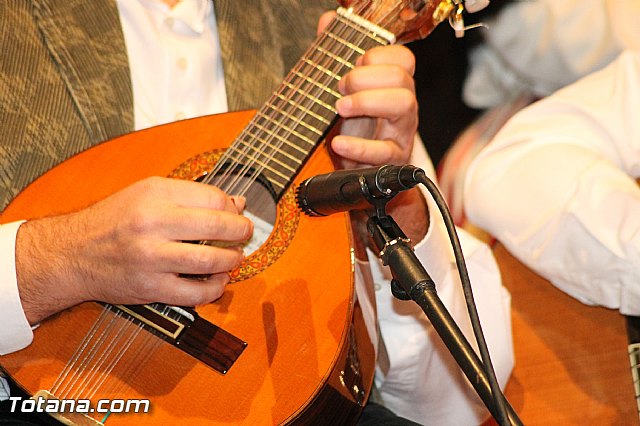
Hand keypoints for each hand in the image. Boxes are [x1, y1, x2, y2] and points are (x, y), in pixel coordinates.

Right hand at [15, 177, 252, 323]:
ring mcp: (152, 257)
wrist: (72, 254)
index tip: (235, 214)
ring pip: (212, 260)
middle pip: (218, 225)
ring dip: (232, 260)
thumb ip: (192, 196)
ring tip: (233, 258)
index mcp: (155, 194)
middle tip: (244, 234)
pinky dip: (216, 288)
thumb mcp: (147, 193)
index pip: (213, 198)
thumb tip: (238, 203)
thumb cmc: (113, 221)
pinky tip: (217, 280)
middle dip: (241, 232)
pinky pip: (197, 293)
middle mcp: (153, 222)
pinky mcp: (151, 287)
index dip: (232, 208)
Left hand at [332, 44, 417, 169]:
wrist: (359, 170)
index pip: (403, 58)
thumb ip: (335, 53)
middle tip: (339, 88)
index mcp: (394, 86)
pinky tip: (339, 143)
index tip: (350, 66)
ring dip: (367, 101)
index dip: (375, 56)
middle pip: (402, 77)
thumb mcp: (344, 91)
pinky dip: (359, 146)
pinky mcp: (393, 159)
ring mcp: (401, 132)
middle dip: (365, 77)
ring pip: (404, 104)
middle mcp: (404, 105)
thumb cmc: (356, 127)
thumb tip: (328, 20)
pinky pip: (385, 151)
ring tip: (340, 108)